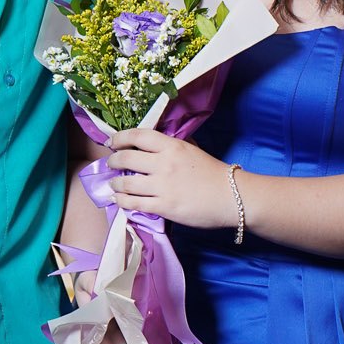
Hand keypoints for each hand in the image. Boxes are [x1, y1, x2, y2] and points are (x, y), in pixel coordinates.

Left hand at [107, 128, 235, 228]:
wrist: (233, 197)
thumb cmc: (214, 174)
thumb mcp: (193, 150)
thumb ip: (173, 146)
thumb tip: (154, 144)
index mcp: (173, 147)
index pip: (138, 136)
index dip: (120, 138)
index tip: (112, 142)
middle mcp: (164, 164)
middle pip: (126, 158)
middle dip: (113, 161)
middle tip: (110, 164)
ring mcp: (163, 186)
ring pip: (126, 183)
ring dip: (115, 184)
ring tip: (113, 185)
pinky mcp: (164, 207)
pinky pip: (134, 204)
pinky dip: (121, 201)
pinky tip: (118, 200)